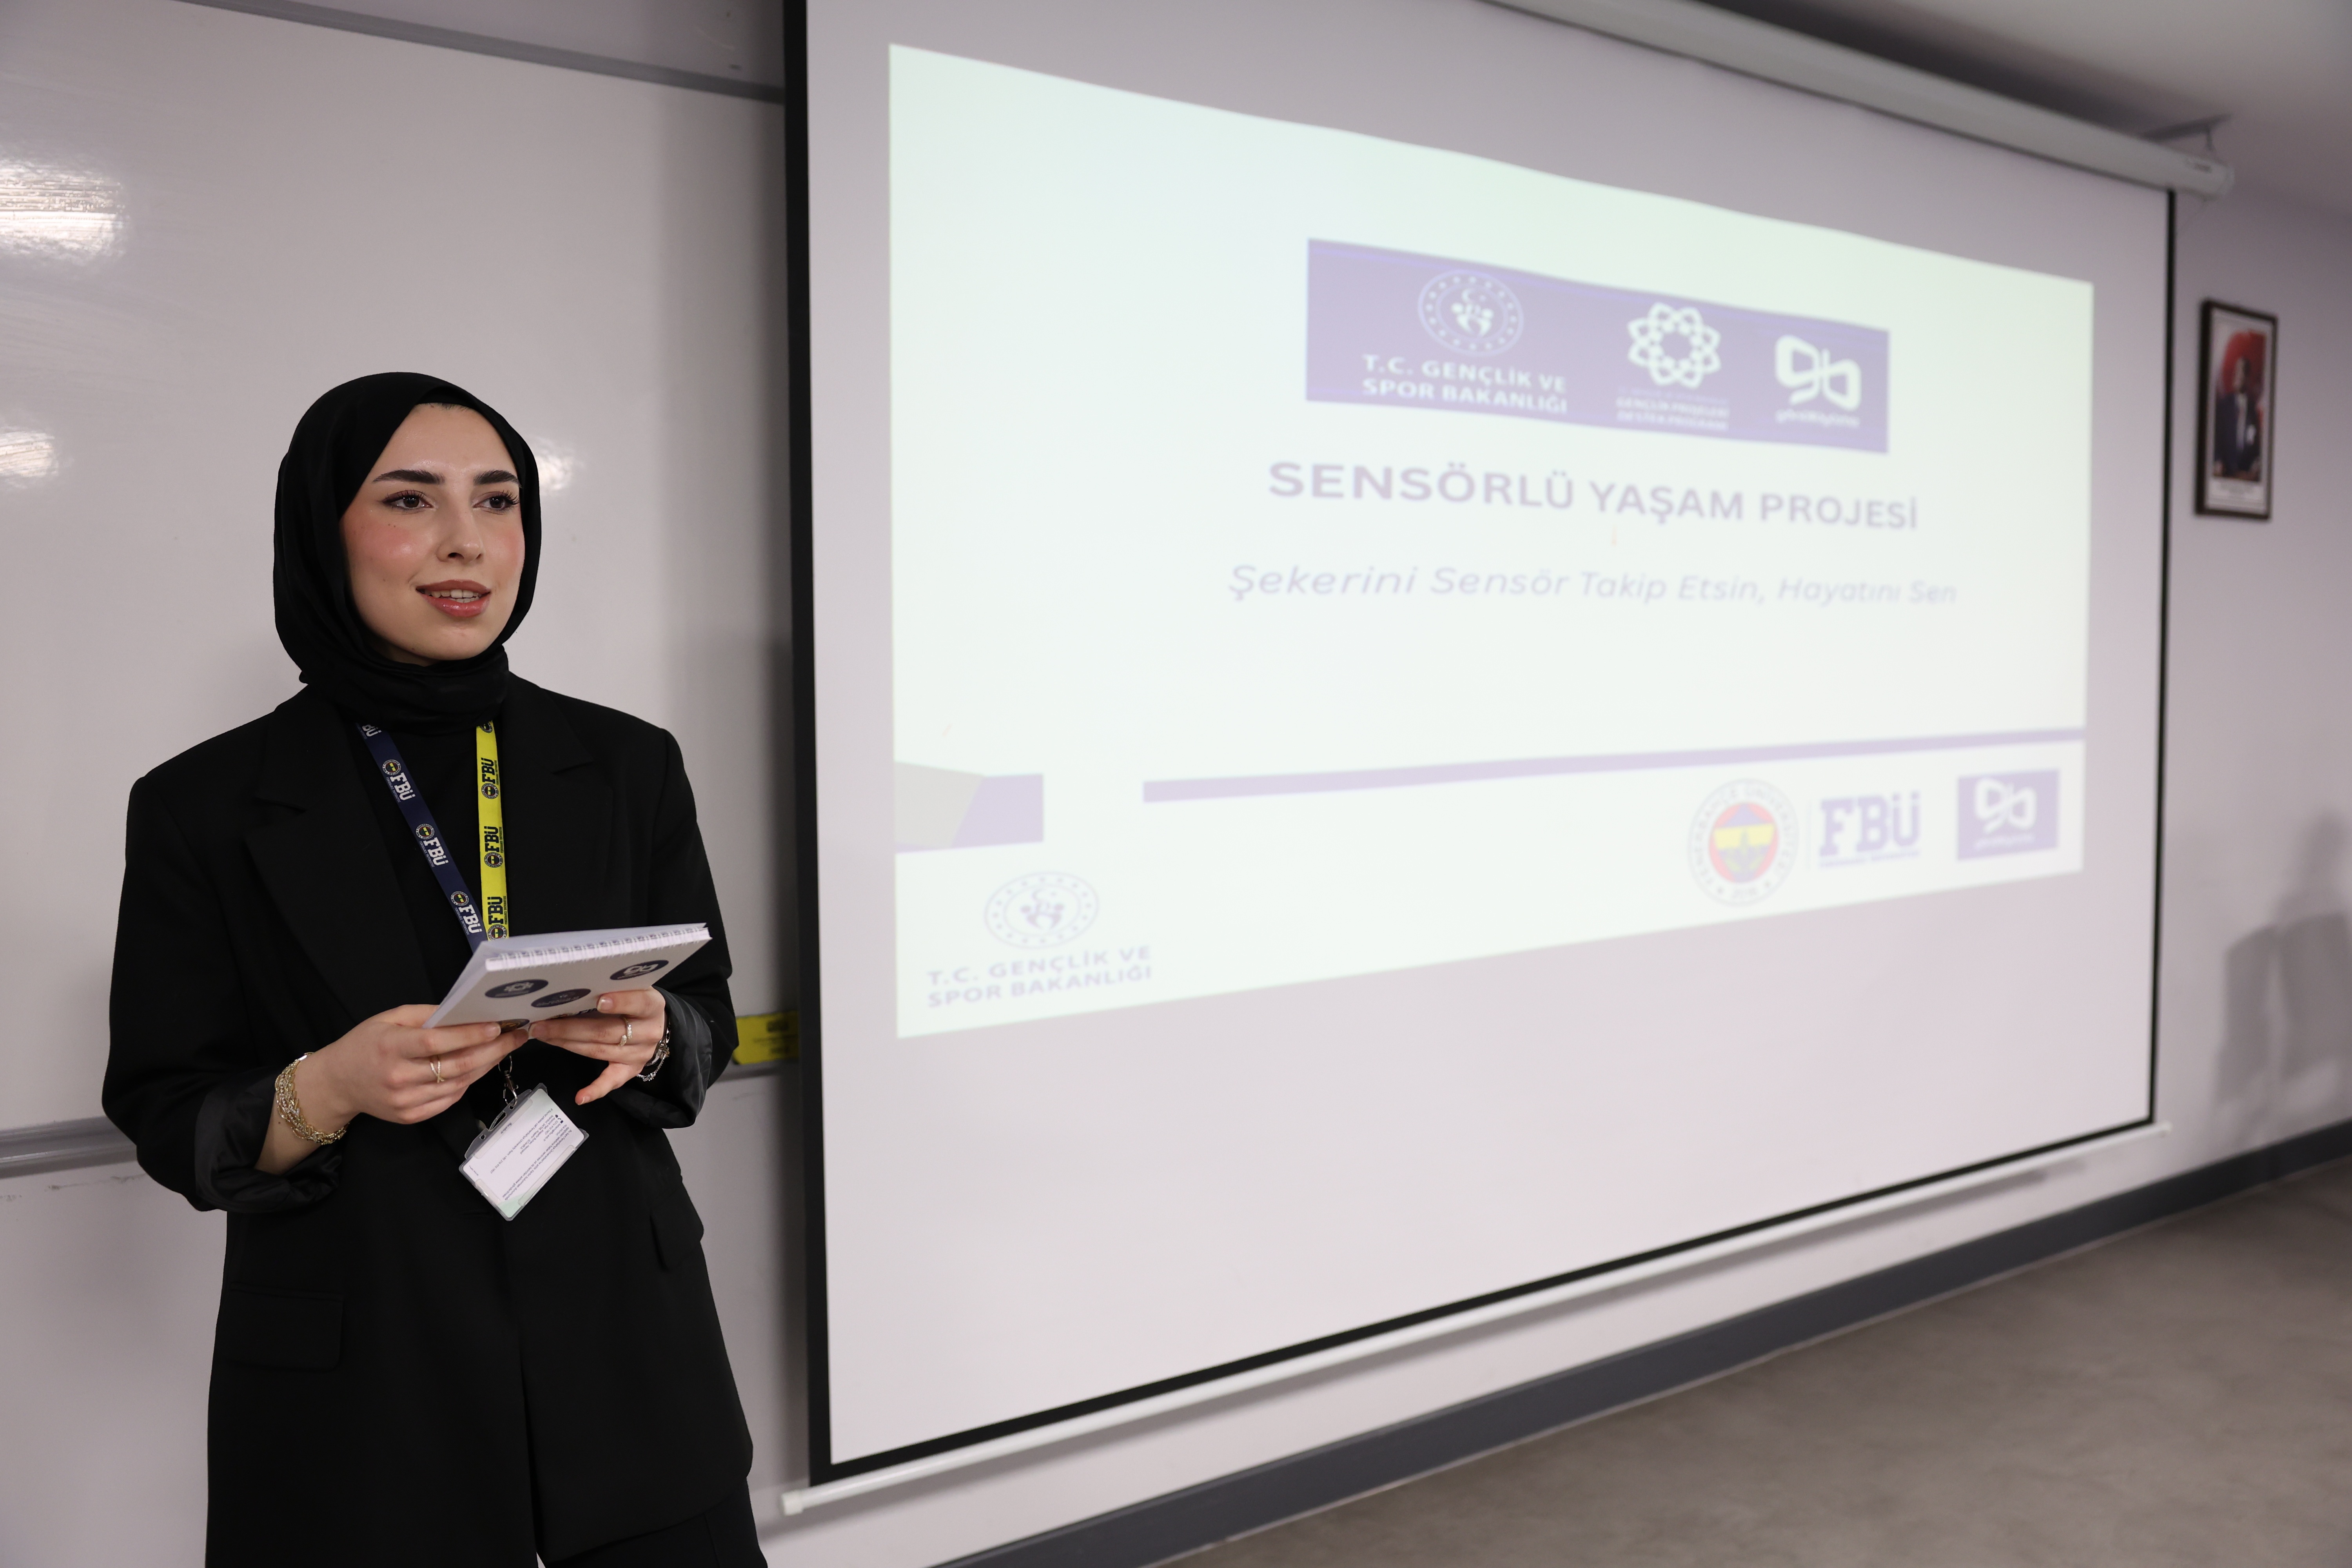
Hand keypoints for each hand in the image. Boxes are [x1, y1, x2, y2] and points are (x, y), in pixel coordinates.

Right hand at [257, 1006, 522, 1173]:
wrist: (338, 1083)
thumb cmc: (365, 1044)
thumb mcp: (389, 1019)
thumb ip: (426, 1015)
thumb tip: (464, 1012)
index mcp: (391, 1047)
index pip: (437, 1042)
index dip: (470, 1035)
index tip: (497, 1026)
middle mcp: (398, 1077)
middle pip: (456, 1066)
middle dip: (493, 1050)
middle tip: (517, 1037)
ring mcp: (405, 1101)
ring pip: (458, 1084)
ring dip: (486, 1066)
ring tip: (504, 1049)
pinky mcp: (410, 1116)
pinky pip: (449, 1100)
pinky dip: (467, 1083)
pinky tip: (479, 1067)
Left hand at [526, 987, 665, 1106]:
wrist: (656, 1024)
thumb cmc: (636, 1002)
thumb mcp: (633, 988)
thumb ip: (613, 988)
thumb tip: (573, 990)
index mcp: (652, 1006)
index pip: (638, 1003)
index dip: (620, 1002)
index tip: (599, 1001)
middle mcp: (648, 1032)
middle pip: (606, 1031)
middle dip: (570, 1028)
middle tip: (542, 1024)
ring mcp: (639, 1054)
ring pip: (599, 1051)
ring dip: (568, 1045)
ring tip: (544, 1038)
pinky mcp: (631, 1070)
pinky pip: (612, 1081)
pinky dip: (595, 1090)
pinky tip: (580, 1097)